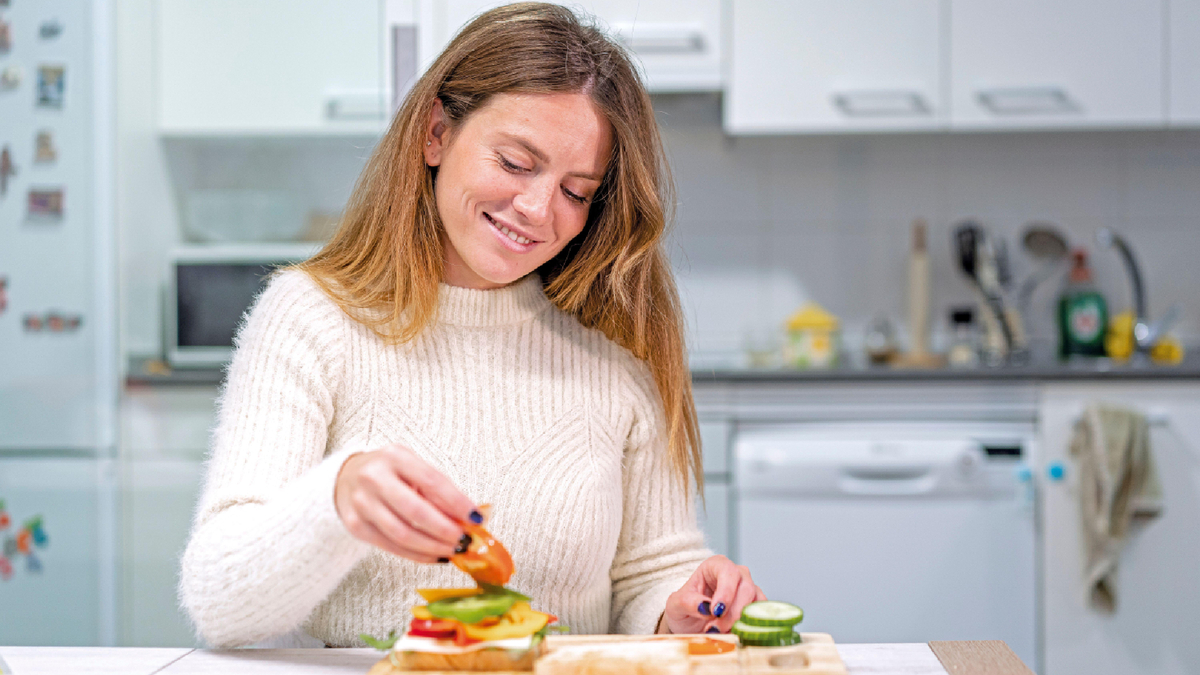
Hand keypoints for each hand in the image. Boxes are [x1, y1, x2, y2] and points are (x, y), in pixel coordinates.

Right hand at [334, 443, 478, 563]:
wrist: (346, 477)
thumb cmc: (389, 472)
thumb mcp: (413, 468)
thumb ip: (438, 489)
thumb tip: (470, 517)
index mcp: (395, 457)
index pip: (432, 481)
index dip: (457, 503)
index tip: (476, 518)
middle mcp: (375, 478)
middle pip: (416, 512)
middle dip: (446, 530)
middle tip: (466, 541)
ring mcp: (362, 503)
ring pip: (403, 534)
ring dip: (434, 547)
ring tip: (454, 550)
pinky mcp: (356, 526)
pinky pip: (392, 546)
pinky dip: (418, 555)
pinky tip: (435, 555)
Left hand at [661, 556, 765, 633]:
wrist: (689, 625)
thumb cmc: (684, 608)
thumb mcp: (676, 605)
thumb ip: (688, 602)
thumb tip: (705, 606)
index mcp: (715, 565)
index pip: (728, 571)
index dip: (725, 591)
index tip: (716, 611)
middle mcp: (736, 574)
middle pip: (745, 588)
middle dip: (732, 613)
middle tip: (715, 629)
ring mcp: (748, 589)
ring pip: (756, 602)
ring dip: (741, 621)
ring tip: (721, 634)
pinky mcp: (756, 607)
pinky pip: (761, 616)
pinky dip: (749, 627)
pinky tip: (732, 635)